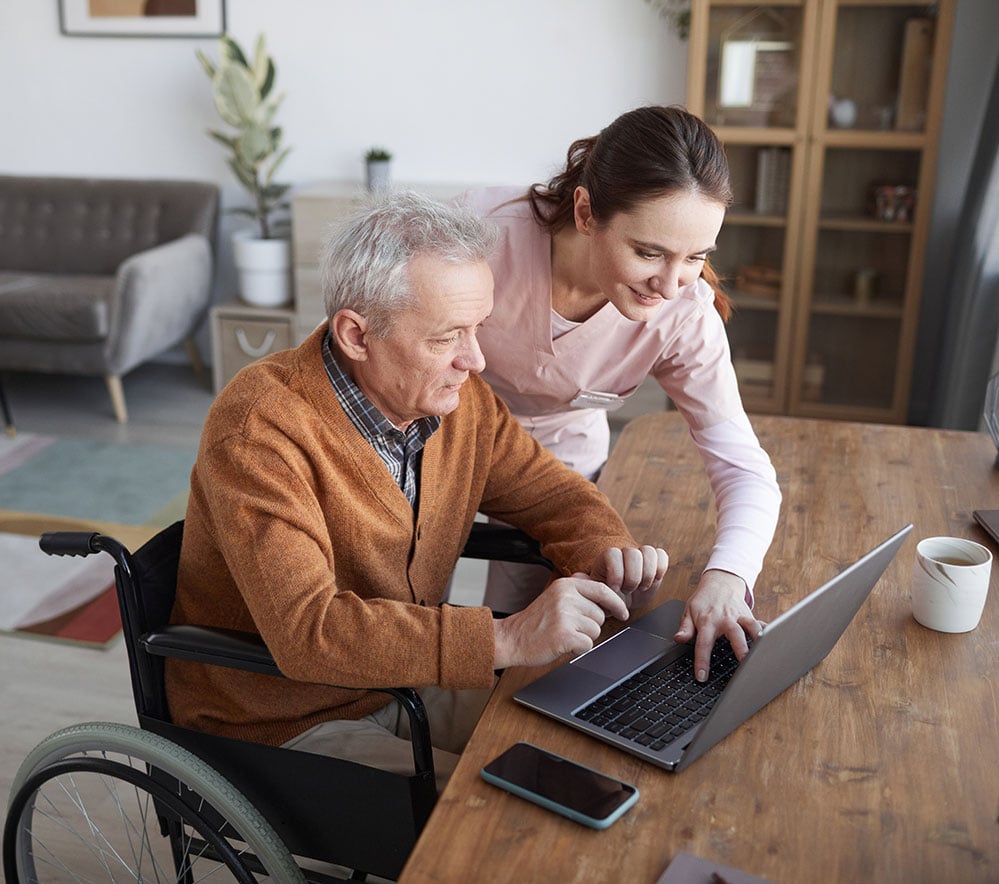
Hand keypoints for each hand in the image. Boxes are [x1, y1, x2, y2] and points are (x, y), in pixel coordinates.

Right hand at [493, 574, 629, 669]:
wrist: (511, 638)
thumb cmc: (535, 621)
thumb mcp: (554, 596)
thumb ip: (577, 591)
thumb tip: (606, 591)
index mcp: (565, 585)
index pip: (603, 590)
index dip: (616, 603)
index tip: (623, 612)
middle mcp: (565, 597)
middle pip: (600, 615)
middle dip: (590, 625)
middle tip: (569, 627)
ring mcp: (564, 616)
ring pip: (595, 631)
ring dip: (583, 638)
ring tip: (563, 634)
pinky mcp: (563, 635)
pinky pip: (587, 645)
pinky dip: (578, 649)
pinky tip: (562, 644)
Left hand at [589, 545, 668, 609]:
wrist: (623, 602)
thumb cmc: (608, 598)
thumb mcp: (595, 595)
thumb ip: (588, 585)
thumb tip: (578, 576)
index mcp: (607, 558)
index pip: (613, 554)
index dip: (616, 573)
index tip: (615, 589)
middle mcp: (624, 553)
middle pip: (632, 552)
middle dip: (632, 576)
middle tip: (629, 590)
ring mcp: (640, 555)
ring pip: (648, 551)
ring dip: (646, 574)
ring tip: (641, 587)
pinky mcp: (655, 561)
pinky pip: (662, 556)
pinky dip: (659, 570)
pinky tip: (652, 582)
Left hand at [673, 569, 763, 682]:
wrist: (720, 582)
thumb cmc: (704, 600)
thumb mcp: (689, 611)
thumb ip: (685, 628)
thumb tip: (679, 639)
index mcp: (708, 621)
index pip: (703, 643)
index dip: (702, 661)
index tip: (702, 676)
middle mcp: (726, 619)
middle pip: (734, 634)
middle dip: (741, 648)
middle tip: (745, 663)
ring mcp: (740, 616)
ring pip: (752, 626)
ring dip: (758, 639)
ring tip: (763, 653)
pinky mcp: (750, 615)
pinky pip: (761, 623)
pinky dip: (768, 631)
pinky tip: (774, 641)